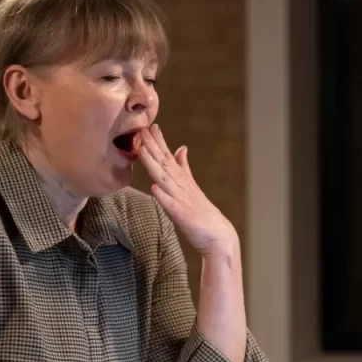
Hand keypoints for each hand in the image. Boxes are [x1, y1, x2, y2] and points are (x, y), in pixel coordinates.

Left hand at [137, 124, 237, 255]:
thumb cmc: (202, 213)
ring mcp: (183, 201)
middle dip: (153, 147)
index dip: (159, 143)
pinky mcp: (184, 217)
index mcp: (183, 181)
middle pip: (165, 165)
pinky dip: (163, 197)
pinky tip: (154, 188)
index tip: (150, 126)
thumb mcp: (191, 187)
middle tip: (142, 130)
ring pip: (165, 180)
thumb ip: (184, 168)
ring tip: (143, 151)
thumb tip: (181, 148)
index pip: (169, 159)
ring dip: (154, 165)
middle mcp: (182, 188)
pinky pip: (172, 206)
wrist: (219, 236)